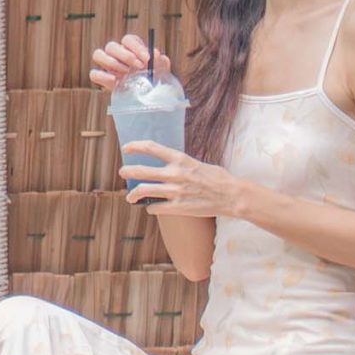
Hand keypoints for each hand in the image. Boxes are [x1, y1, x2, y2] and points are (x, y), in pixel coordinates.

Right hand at [88, 33, 169, 91]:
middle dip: (125, 56)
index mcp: (130, 47)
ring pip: (98, 54)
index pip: (128, 40)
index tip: (147, 59)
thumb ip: (160, 61)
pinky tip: (115, 81)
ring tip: (126, 74)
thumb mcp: (161, 70)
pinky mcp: (102, 79)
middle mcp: (116, 53)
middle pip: (111, 46)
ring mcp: (107, 65)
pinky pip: (94, 73)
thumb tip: (155, 54)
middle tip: (138, 67)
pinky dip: (103, 76)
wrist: (149, 96)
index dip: (136, 47)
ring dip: (112, 63)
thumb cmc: (154, 79)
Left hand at [119, 142, 241, 217]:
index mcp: (181, 159)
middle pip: (142, 170)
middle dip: (128, 171)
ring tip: (129, 197)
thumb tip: (170, 164)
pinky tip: (151, 208)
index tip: (127, 148)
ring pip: (144, 190)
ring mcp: (175, 191)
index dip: (136, 146)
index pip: (152, 147)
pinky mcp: (178, 208)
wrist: (232, 196)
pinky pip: (155, 208)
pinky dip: (150, 208)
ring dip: (133, 194)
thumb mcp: (198, 163)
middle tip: (122, 172)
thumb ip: (182, 164)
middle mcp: (175, 174)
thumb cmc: (218, 178)